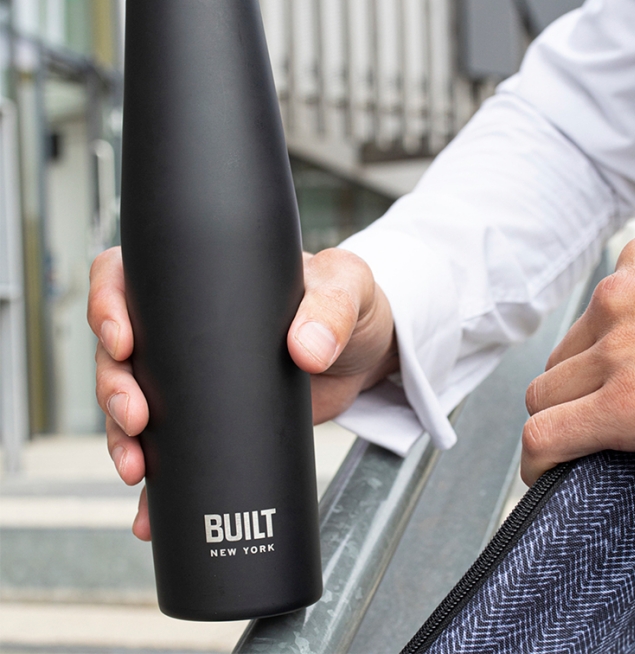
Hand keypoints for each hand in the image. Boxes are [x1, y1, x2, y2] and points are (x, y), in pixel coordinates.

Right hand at [88, 246, 396, 539]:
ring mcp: (197, 377)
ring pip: (133, 403)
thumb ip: (332, 309)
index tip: (123, 341)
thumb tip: (306, 350)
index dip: (109, 305)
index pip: (131, 278)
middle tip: (137, 418)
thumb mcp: (347, 288)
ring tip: (138, 470)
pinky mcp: (216, 420)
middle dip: (113, 387)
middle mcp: (188, 328)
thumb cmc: (351, 301)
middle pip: (120, 351)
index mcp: (205, 280)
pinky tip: (151, 512)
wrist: (368, 352)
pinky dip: (158, 485)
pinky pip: (174, 451)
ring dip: (120, 439)